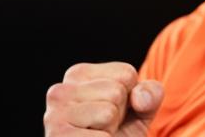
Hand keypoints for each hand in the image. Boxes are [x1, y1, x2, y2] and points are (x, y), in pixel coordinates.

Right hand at [44, 62, 163, 135]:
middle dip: (120, 114)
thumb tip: (140, 98)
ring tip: (97, 135)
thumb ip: (151, 93)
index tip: (116, 111)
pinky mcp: (57, 136)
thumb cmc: (122, 133)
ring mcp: (53, 116)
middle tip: (106, 127)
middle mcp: (60, 91)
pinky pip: (100, 136)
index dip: (131, 96)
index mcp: (79, 74)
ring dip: (110, 130)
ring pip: (108, 112)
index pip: (126, 74)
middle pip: (116, 91)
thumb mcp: (143, 108)